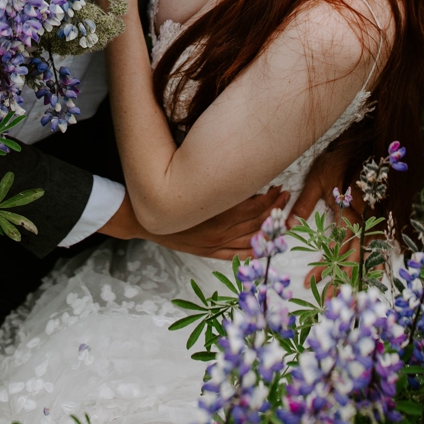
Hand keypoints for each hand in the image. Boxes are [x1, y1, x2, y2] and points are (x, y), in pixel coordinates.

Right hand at [105, 187, 293, 258]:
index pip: (253, 207)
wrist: (139, 217)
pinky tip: (264, 245)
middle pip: (255, 222)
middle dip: (273, 209)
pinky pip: (235, 254)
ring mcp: (213, 245)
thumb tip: (237, 168)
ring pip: (250, 239)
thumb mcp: (187, 182)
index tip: (278, 187)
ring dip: (268, 228)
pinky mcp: (206, 252)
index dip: (269, 199)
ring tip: (281, 217)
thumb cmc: (162, 193)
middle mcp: (218, 232)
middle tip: (284, 196)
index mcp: (215, 214)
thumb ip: (214, 180)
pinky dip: (252, 251)